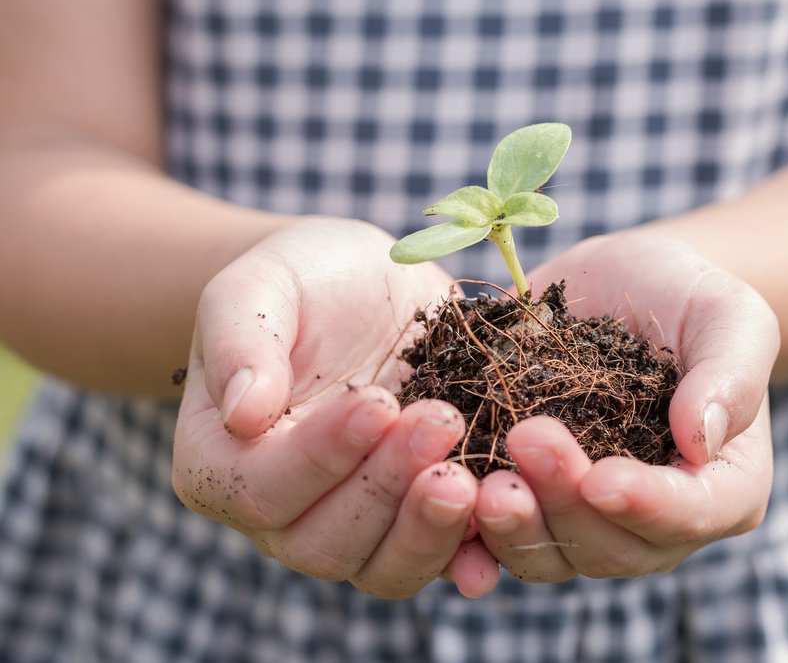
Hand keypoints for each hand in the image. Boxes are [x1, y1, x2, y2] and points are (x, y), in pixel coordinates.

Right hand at [173, 218, 498, 598]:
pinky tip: (503, 514)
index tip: (378, 403)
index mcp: (223, 465)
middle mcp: (282, 515)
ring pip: (385, 568)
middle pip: (326, 542)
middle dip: (386, 488)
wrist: (365, 288)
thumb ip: (241, 341)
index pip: (265, 487)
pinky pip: (441, 558)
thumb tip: (243, 413)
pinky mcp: (414, 519)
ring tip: (473, 477)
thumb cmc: (300, 280)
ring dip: (431, 529)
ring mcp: (353, 527)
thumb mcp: (260, 285)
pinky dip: (473, 550)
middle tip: (441, 422)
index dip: (323, 456)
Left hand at [474, 231, 778, 580]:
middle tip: (526, 441)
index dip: (649, 506)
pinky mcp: (529, 497)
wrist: (617, 285)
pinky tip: (437, 488)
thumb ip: (731, 374)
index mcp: (721, 485)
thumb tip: (699, 441)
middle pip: (612, 546)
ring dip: (511, 523)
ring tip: (473, 479)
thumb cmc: (686, 295)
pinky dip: (465, 522)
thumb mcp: (728, 314)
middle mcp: (653, 519)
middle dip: (565, 504)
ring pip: (549, 552)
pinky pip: (494, 533)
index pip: (693, 514)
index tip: (602, 478)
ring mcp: (584, 516)